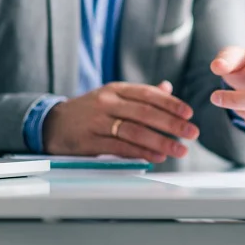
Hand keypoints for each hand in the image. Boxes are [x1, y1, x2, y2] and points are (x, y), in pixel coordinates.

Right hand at [43, 81, 197, 162]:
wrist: (51, 124)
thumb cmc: (90, 111)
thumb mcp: (113, 96)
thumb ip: (140, 94)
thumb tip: (167, 87)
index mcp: (115, 89)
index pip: (148, 94)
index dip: (171, 103)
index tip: (189, 113)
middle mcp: (106, 102)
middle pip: (145, 113)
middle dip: (172, 124)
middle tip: (192, 133)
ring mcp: (96, 122)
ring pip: (134, 131)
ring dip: (160, 141)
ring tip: (179, 149)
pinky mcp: (89, 141)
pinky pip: (119, 147)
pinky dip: (141, 153)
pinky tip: (157, 157)